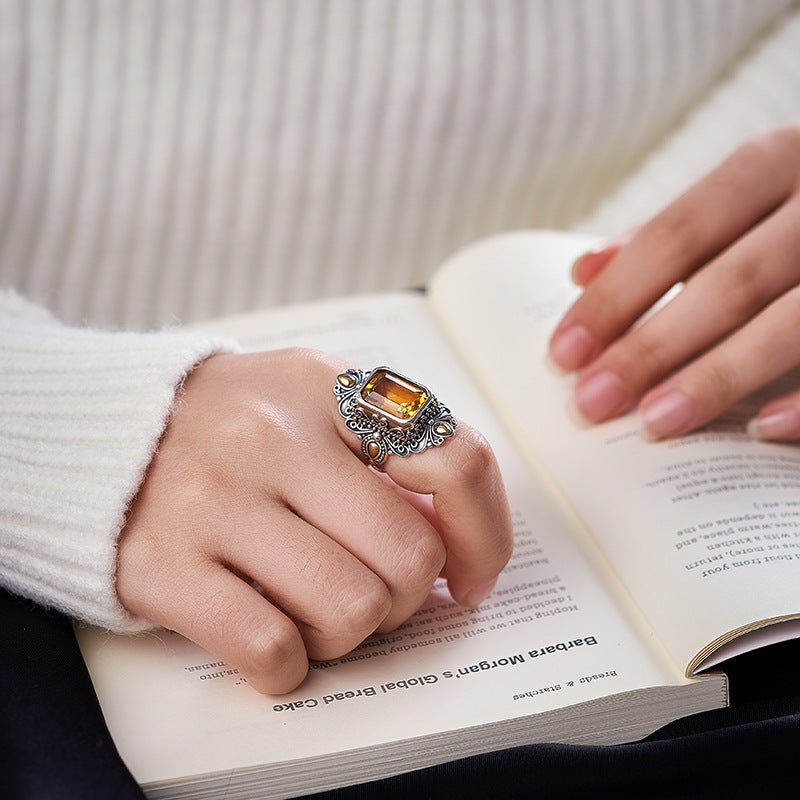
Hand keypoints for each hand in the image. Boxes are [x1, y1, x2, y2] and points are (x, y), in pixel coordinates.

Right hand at [116, 348, 512, 693]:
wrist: (102, 435)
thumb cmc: (232, 426)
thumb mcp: (313, 399)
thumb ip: (391, 448)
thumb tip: (462, 536)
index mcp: (326, 390)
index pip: (454, 459)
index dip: (485, 533)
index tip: (471, 573)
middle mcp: (273, 438)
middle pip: (409, 556)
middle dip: (410, 595)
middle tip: (380, 589)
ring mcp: (215, 502)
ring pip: (351, 610)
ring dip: (349, 630)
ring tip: (317, 604)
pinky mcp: (164, 567)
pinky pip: (272, 651)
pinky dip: (290, 664)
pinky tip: (273, 634)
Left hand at [548, 125, 799, 440]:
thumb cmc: (797, 210)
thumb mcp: (743, 199)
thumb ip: (669, 236)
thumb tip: (582, 270)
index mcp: (776, 163)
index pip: (678, 233)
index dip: (617, 297)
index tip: (563, 355)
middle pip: (730, 280)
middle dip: (652, 346)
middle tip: (592, 403)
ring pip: (796, 320)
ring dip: (719, 375)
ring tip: (654, 423)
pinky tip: (759, 430)